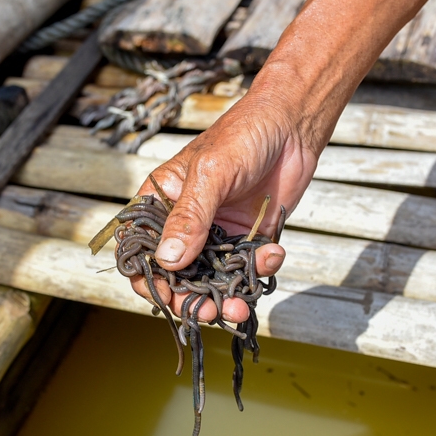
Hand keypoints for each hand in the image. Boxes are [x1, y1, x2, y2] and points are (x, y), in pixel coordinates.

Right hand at [130, 91, 317, 322]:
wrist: (294, 123)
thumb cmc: (243, 135)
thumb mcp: (210, 174)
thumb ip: (189, 219)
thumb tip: (167, 261)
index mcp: (161, 202)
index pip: (141, 249)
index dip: (148, 278)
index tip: (165, 297)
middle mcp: (185, 222)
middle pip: (177, 274)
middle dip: (192, 298)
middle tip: (210, 312)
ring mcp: (217, 233)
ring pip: (212, 278)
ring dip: (226, 296)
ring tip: (240, 307)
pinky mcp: (248, 238)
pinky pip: (247, 268)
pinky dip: (259, 270)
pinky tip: (273, 255)